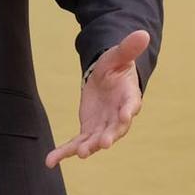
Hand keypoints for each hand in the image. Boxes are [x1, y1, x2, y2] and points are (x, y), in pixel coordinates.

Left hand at [46, 29, 149, 168]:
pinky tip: (50, 162)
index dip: (128, 110)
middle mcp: (118, 117)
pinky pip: (75, 144)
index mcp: (129, 98)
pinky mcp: (88, 131)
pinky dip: (63, 153)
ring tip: (80, 154)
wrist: (107, 80)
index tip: (126, 115)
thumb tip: (144, 33)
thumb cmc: (116, 67)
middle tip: (102, 144)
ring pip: (95, 140)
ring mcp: (103, 127)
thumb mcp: (118, 55)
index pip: (131, 104)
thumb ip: (128, 48)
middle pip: (115, 129)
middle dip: (108, 137)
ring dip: (87, 148)